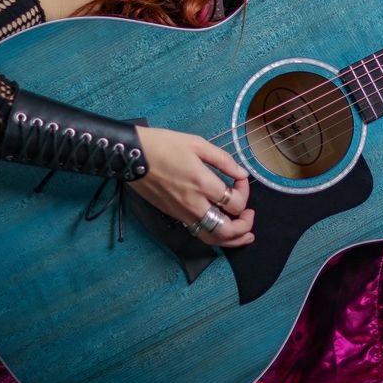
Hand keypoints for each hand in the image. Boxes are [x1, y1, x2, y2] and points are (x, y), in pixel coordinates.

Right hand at [129, 126, 254, 247]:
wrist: (131, 156)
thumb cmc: (164, 145)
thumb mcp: (197, 144)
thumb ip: (223, 160)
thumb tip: (242, 174)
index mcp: (202, 183)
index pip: (234, 202)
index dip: (245, 192)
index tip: (240, 179)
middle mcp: (194, 204)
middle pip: (226, 230)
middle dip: (244, 227)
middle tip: (250, 215)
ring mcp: (182, 214)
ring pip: (212, 238)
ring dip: (232, 239)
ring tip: (244, 234)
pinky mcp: (174, 216)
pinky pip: (199, 232)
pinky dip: (215, 235)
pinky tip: (222, 227)